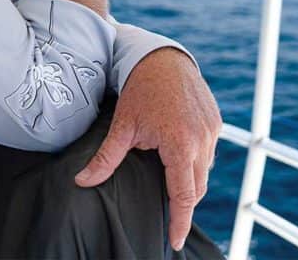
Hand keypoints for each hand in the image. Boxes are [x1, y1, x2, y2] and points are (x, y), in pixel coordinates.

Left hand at [73, 48, 221, 250]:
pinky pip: (209, 152)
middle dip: (184, 203)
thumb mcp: (122, 125)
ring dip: (190, 180)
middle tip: (168, 214)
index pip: (183, 195)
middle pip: (197, 187)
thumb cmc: (140, 89)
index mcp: (179, 144)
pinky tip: (179, 158)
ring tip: (170, 181)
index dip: (180, 222)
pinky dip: (196, 161)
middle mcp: (202, 138)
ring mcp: (212, 130)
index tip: (174, 242)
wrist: (162, 57)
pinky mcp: (216, 121)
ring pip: (204, 170)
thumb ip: (106, 158)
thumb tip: (81, 181)